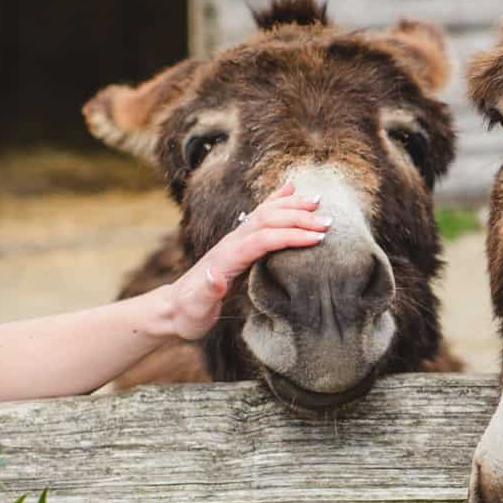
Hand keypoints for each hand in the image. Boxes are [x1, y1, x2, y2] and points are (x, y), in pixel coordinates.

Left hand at [167, 179, 330, 340]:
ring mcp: (234, 239)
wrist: (173, 308)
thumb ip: (207, 291)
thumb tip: (215, 275)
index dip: (290, 236)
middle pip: (267, 220)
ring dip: (291, 205)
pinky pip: (260, 215)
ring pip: (265, 213)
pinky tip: (289, 189)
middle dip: (297, 218)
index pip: (263, 240)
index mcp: (227, 258)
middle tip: (328, 222)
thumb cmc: (189, 312)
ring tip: (318, 201)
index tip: (317, 239)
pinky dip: (276, 200)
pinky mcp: (237, 242)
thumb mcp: (196, 307)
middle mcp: (231, 242)